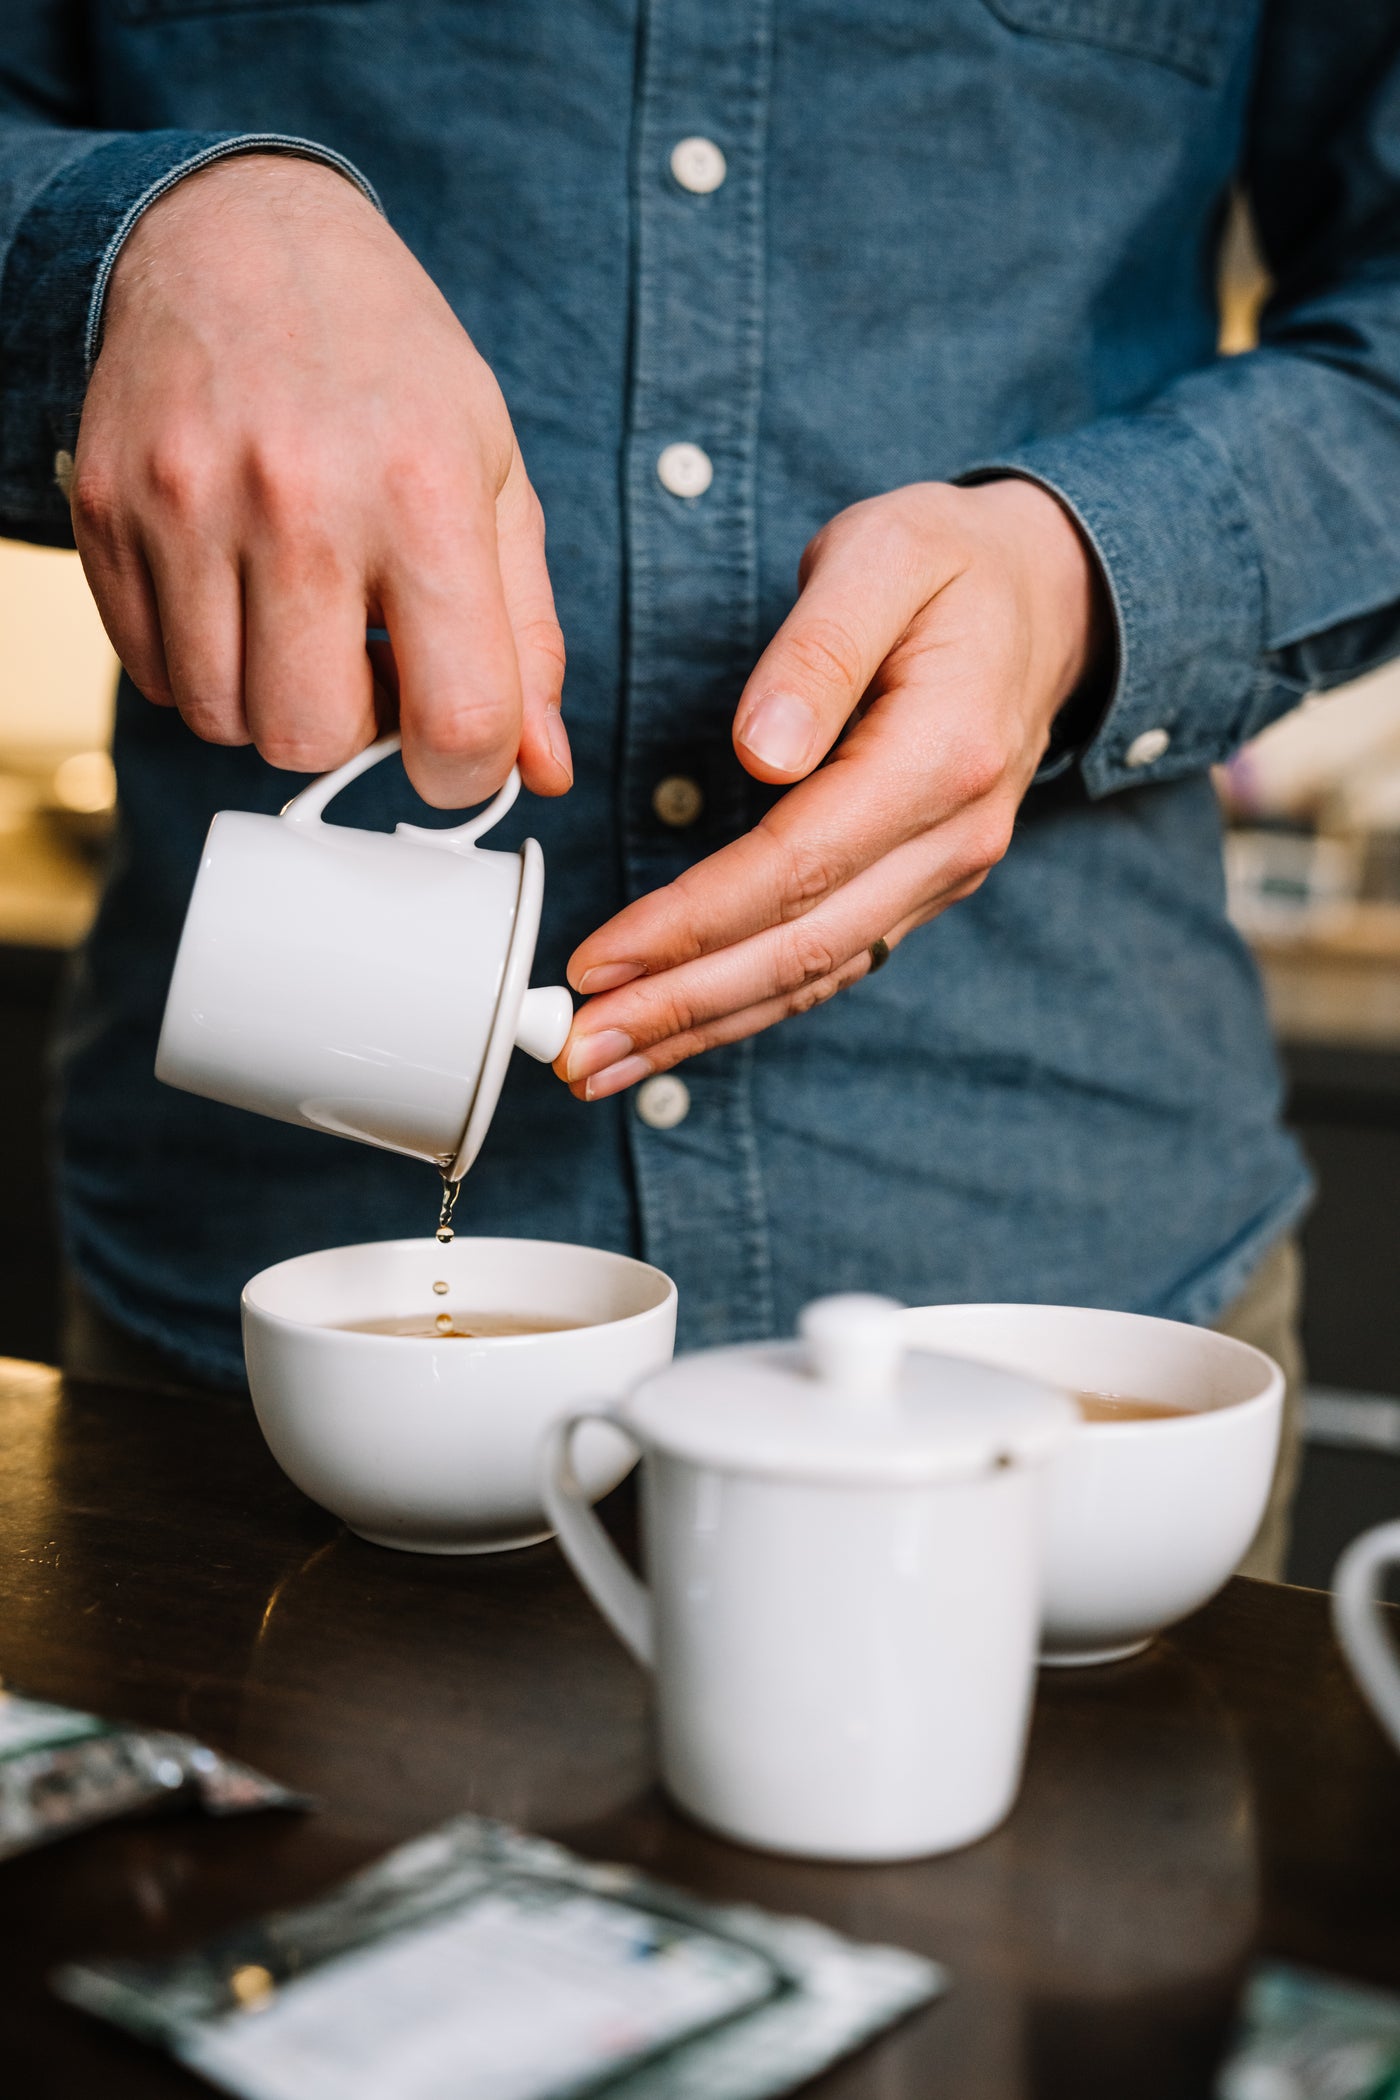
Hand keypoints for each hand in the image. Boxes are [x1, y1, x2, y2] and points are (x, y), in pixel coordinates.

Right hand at [71, 153, 570, 806]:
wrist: (239, 237)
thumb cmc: (388, 368)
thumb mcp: (495, 478)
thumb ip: (527, 637)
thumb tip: (544, 769)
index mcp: (422, 494)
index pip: (456, 721)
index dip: (465, 771)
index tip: (456, 743)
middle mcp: (297, 500)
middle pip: (310, 738)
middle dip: (349, 735)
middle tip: (365, 664)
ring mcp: (184, 505)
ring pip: (221, 719)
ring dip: (269, 701)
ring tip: (300, 620)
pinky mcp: (106, 512)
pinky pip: (153, 675)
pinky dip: (201, 667)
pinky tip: (235, 595)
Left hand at [556, 478, 1105, 1098]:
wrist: (1043, 596)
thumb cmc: (947, 561)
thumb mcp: (885, 553)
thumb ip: (820, 650)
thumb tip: (760, 752)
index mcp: (941, 757)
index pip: (795, 868)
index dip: (689, 924)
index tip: (597, 959)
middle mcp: (952, 838)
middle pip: (799, 950)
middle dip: (678, 1008)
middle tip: (576, 1053)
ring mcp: (942, 874)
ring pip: (813, 977)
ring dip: (703, 1030)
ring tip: (602, 1066)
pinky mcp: (919, 888)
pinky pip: (830, 964)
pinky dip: (748, 1006)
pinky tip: (679, 1032)